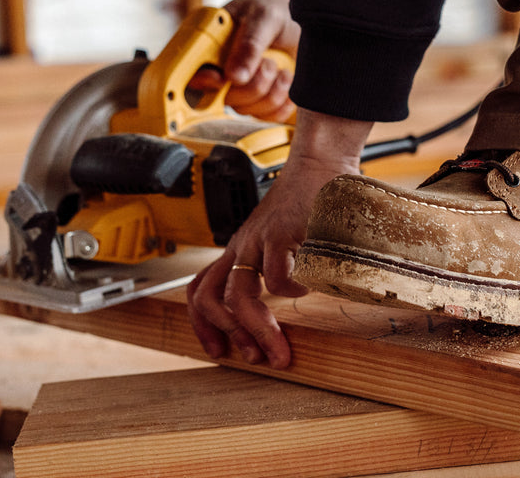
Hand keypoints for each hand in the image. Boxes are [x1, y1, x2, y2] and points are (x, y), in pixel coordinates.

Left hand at [187, 110, 372, 368]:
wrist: (320, 162)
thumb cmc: (307, 201)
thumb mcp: (283, 237)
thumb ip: (281, 264)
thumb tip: (291, 300)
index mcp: (238, 249)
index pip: (200, 290)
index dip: (202, 325)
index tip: (221, 351)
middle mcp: (241, 245)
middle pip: (211, 299)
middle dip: (230, 336)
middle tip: (256, 359)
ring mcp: (258, 239)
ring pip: (239, 295)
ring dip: (258, 329)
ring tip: (280, 348)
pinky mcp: (280, 232)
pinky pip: (276, 276)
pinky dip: (291, 293)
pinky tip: (309, 290)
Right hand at [191, 0, 299, 121]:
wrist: (299, 22)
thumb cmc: (273, 12)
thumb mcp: (263, 17)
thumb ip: (249, 44)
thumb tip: (233, 76)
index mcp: (210, 46)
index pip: (193, 73)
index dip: (204, 81)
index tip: (222, 78)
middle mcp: (220, 72)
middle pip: (225, 98)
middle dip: (254, 83)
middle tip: (269, 62)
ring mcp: (239, 90)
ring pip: (247, 110)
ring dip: (272, 91)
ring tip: (281, 69)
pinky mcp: (260, 103)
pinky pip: (267, 118)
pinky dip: (282, 103)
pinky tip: (287, 83)